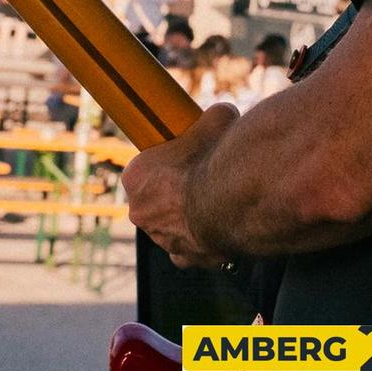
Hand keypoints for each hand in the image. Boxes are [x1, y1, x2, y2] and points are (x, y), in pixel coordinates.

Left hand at [122, 102, 239, 268]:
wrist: (235, 198)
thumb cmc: (218, 156)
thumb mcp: (216, 118)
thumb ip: (212, 118)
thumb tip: (223, 113)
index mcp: (136, 177)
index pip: (144, 169)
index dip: (165, 162)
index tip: (184, 157)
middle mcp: (140, 212)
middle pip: (155, 200)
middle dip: (175, 193)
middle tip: (203, 179)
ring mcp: (162, 239)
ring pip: (172, 227)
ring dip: (189, 218)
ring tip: (217, 203)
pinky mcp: (187, 258)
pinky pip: (191, 251)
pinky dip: (204, 242)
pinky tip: (221, 228)